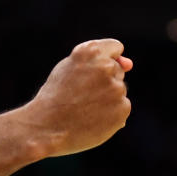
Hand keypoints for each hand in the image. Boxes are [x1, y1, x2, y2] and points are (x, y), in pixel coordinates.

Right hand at [27, 39, 132, 156]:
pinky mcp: (123, 109)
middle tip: (80, 95)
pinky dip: (110, 115)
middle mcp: (106, 67)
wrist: (45, 128)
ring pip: (118, 91)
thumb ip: (97, 61)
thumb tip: (130, 65)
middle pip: (117, 71)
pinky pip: (121, 108)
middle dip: (104, 81)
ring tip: (83, 109)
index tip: (92, 72)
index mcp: (90, 52)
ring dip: (107, 99)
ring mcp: (116, 88)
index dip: (105, 59)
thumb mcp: (69, 69)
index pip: (115, 48)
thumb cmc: (55, 97)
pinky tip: (91, 120)